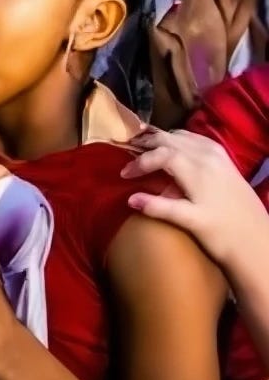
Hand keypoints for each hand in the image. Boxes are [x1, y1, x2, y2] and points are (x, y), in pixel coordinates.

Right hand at [123, 128, 267, 270]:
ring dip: (161, 139)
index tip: (124, 174)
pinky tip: (174, 147)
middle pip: (169, 139)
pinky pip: (196, 139)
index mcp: (196, 169)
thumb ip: (159, 207)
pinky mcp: (226, 159)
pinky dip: (179, 139)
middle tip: (128, 153)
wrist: (260, 244)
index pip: (159, 154)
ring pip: (182, 136)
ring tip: (145, 148)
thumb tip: (130, 198)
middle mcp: (206, 155)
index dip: (139, 162)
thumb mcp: (191, 222)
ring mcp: (218, 155)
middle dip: (146, 144)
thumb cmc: (223, 236)